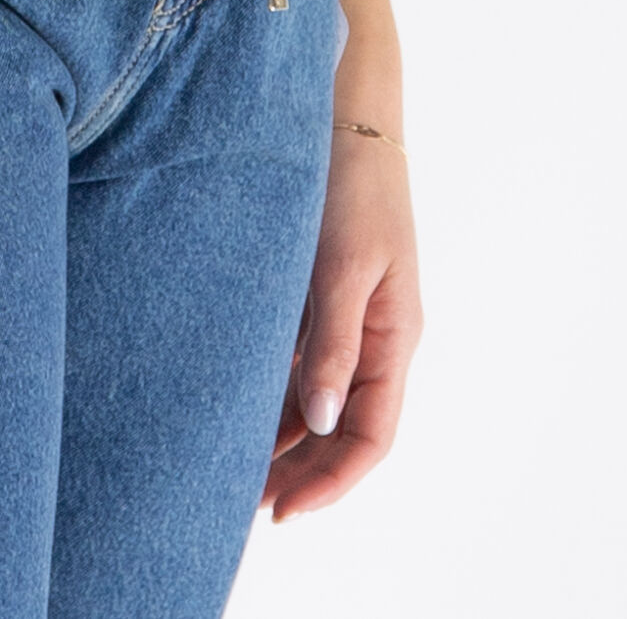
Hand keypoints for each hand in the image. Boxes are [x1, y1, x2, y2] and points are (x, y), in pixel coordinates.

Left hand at [262, 119, 421, 519]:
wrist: (345, 113)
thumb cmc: (351, 184)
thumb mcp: (342, 265)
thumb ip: (332, 343)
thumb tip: (321, 423)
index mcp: (395, 336)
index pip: (372, 435)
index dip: (332, 481)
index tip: (285, 512)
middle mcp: (374, 337)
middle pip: (345, 429)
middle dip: (303, 473)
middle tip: (246, 507)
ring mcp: (346, 316)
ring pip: (318, 401)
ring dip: (283, 439)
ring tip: (232, 472)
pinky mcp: (318, 294)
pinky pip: (299, 362)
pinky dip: (273, 393)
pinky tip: (237, 411)